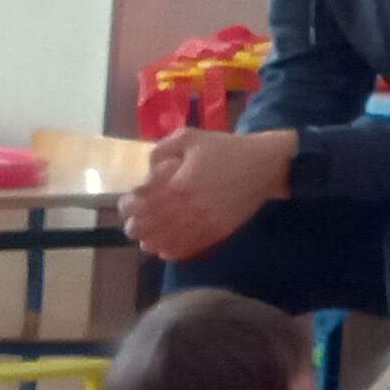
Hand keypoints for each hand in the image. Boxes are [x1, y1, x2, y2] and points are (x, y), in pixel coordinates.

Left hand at [123, 127, 293, 261]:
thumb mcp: (190, 137)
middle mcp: (189, 208)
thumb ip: (162, 150)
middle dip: (136, 227)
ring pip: (169, 241)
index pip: (144, 203)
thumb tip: (147, 169)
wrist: (263, 165)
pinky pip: (191, 248)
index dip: (130, 206)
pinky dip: (174, 252)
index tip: (126, 203)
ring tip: (144, 240)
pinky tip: (164, 251)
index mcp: (179, 184)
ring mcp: (204, 223)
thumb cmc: (225, 149)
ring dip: (151, 243)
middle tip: (130, 225)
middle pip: (152, 226)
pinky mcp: (217, 232)